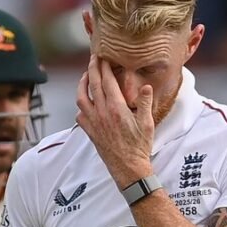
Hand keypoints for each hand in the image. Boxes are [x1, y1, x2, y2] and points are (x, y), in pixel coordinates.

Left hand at [76, 55, 154, 188]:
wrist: (128, 169)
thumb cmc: (140, 147)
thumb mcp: (147, 124)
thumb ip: (144, 103)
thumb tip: (145, 86)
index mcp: (116, 109)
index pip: (108, 82)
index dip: (104, 67)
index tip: (103, 57)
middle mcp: (102, 114)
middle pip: (93, 85)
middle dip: (92, 69)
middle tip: (93, 58)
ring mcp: (94, 123)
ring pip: (81, 98)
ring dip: (82, 85)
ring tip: (86, 76)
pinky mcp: (90, 132)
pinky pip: (80, 115)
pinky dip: (81, 105)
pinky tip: (85, 103)